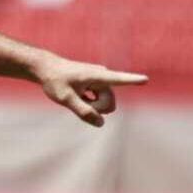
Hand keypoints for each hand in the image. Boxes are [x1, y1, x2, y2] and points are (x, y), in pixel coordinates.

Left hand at [32, 53, 147, 126]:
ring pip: (105, 104)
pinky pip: (99, 102)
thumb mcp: (65, 98)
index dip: (133, 80)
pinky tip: (78, 97)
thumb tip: (101, 123)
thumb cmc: (54, 80)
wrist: (45, 68)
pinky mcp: (96, 85)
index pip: (119, 79)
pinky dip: (89, 104)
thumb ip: (82, 111)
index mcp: (97, 76)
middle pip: (110, 103)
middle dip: (97, 109)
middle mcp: (102, 77)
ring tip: (75, 98)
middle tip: (78, 103)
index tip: (146, 78)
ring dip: (92, 107)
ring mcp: (100, 81)